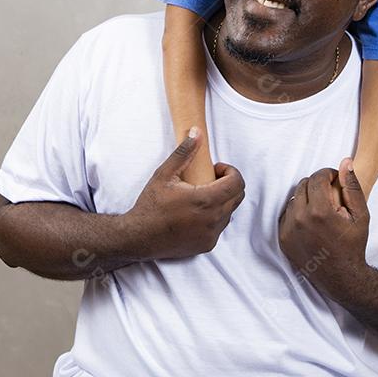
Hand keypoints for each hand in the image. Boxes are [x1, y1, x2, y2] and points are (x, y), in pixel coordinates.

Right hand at [125, 133, 245, 259]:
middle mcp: (213, 220)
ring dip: (222, 200)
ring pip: (230, 212)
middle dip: (228, 184)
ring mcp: (211, 234)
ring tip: (200, 196)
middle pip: (238, 196)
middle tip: (209, 179)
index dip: (230, 171)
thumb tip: (196, 132)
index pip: (237, 183)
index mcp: (206, 200)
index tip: (215, 168)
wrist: (139, 237)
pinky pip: (220, 226)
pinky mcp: (207, 244)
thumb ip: (184, 152)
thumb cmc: (151, 205)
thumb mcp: (164, 174)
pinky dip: (214, 216)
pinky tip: (196, 212)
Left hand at [278, 158, 369, 295]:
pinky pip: (286, 214)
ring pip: (293, 198)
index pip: (316, 177)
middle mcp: (300, 219)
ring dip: (306, 198)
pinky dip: (297, 212)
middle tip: (329, 194)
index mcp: (320, 211)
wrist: (342, 277)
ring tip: (321, 208)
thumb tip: (345, 163)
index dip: (328, 174)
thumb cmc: (354, 245)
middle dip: (317, 185)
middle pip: (303, 185)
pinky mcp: (282, 239)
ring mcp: (289, 230)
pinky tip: (311, 220)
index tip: (335, 179)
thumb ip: (352, 187)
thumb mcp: (361, 215)